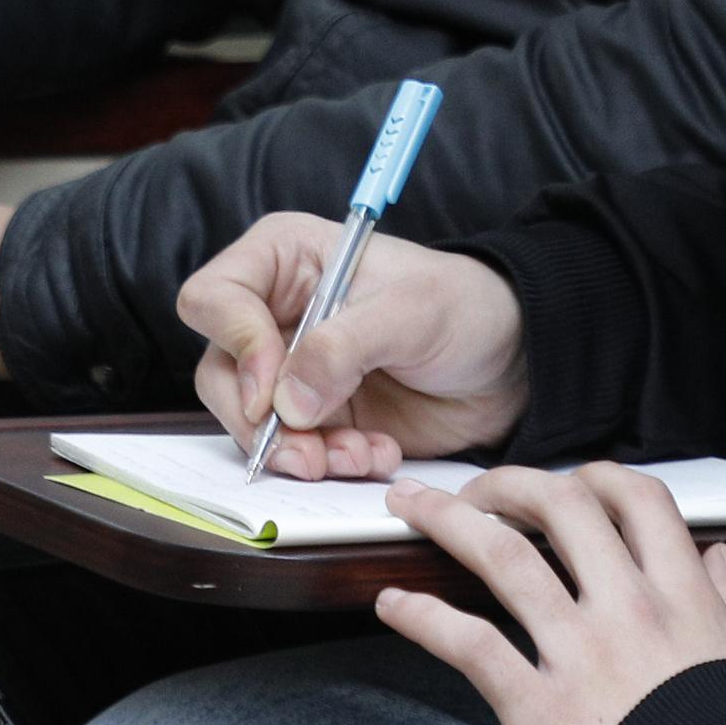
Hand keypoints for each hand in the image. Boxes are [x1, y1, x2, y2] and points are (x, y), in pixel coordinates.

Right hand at [177, 220, 530, 476]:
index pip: (214, 299)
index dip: (237, 347)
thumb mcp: (412, 311)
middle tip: (308, 450)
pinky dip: (329, 465)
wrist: (510, 361)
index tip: (274, 391)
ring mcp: (291, 371)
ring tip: (358, 456)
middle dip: (260, 422)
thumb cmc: (465, 306)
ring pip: (250, 423)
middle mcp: (275, 314)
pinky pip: (293, 452)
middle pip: (219, 373)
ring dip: (299, 453)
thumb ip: (345, 347)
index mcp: (285, 259)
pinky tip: (376, 455)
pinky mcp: (315, 417)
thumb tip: (286, 402)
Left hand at [373, 464, 725, 724]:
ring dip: (450, 522)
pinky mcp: (538, 706)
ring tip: (412, 509)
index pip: (636, 500)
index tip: (571, 484)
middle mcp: (626, 608)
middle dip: (511, 484)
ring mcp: (578, 652)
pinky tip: (394, 604)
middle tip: (479, 491)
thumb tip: (720, 556)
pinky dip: (425, 617)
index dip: (597, 477)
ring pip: (505, 558)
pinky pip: (472, 645)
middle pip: (561, 506)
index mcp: (680, 595)